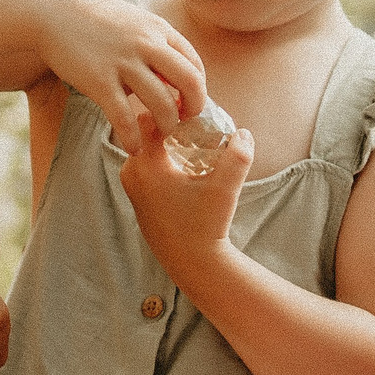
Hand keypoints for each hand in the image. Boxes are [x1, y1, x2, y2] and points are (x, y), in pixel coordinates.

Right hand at [38, 0, 209, 150]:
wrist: (52, 13)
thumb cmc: (95, 19)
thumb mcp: (133, 20)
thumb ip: (154, 42)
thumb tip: (171, 72)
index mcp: (158, 29)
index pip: (194, 63)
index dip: (198, 88)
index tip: (189, 102)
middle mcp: (146, 44)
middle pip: (189, 82)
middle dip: (193, 108)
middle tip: (184, 120)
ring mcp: (123, 63)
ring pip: (162, 104)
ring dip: (167, 125)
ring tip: (159, 134)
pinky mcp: (99, 82)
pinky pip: (124, 118)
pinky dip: (133, 139)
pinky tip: (134, 148)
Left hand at [119, 113, 250, 277]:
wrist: (194, 264)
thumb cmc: (206, 225)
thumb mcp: (225, 189)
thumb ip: (237, 156)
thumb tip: (243, 132)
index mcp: (144, 166)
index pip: (150, 119)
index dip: (172, 109)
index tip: (193, 110)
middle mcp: (131, 174)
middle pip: (145, 132)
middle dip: (168, 123)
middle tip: (195, 121)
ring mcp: (132, 188)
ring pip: (144, 149)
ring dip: (164, 141)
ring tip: (192, 139)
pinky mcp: (138, 200)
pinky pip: (144, 166)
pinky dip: (161, 158)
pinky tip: (184, 163)